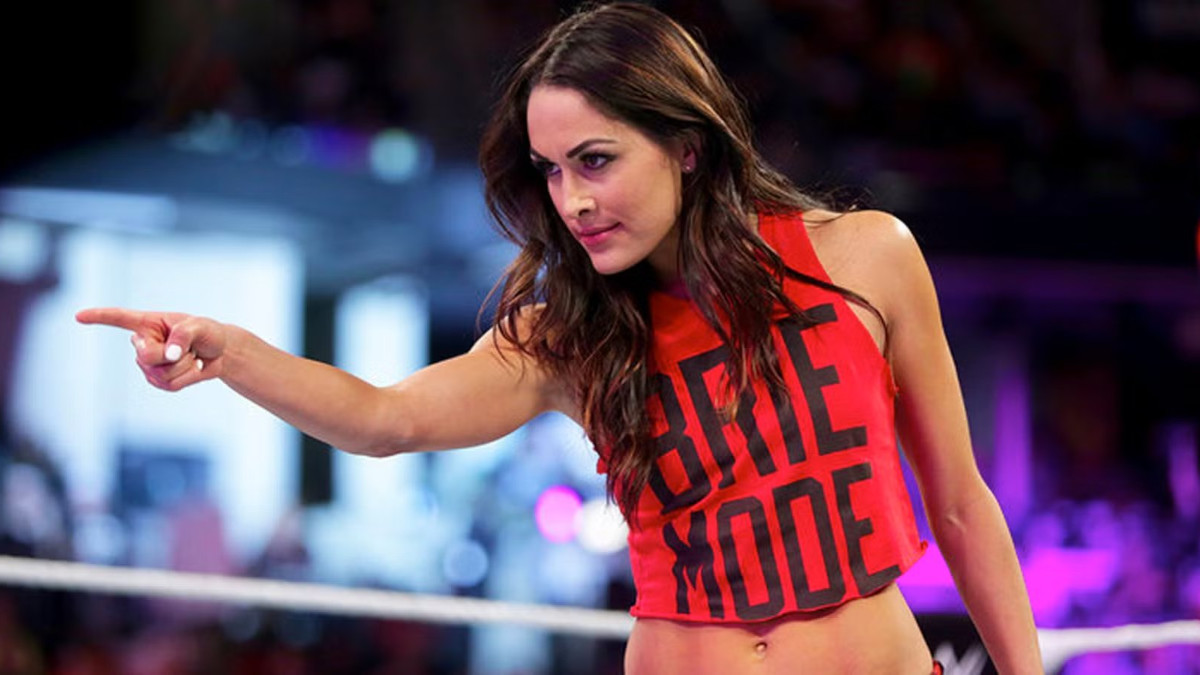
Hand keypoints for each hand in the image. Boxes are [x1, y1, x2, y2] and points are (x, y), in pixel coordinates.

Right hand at [76, 308, 227, 390]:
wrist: (219, 354)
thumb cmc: (207, 333)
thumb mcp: (200, 327)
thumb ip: (183, 335)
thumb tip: (169, 354)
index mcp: (148, 323)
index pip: (119, 319)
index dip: (99, 317)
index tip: (79, 316)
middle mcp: (144, 343)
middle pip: (146, 356)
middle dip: (172, 355)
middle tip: (189, 348)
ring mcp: (149, 364)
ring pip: (160, 373)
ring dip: (184, 367)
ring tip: (191, 356)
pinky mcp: (158, 380)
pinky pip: (170, 385)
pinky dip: (187, 378)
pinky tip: (191, 368)